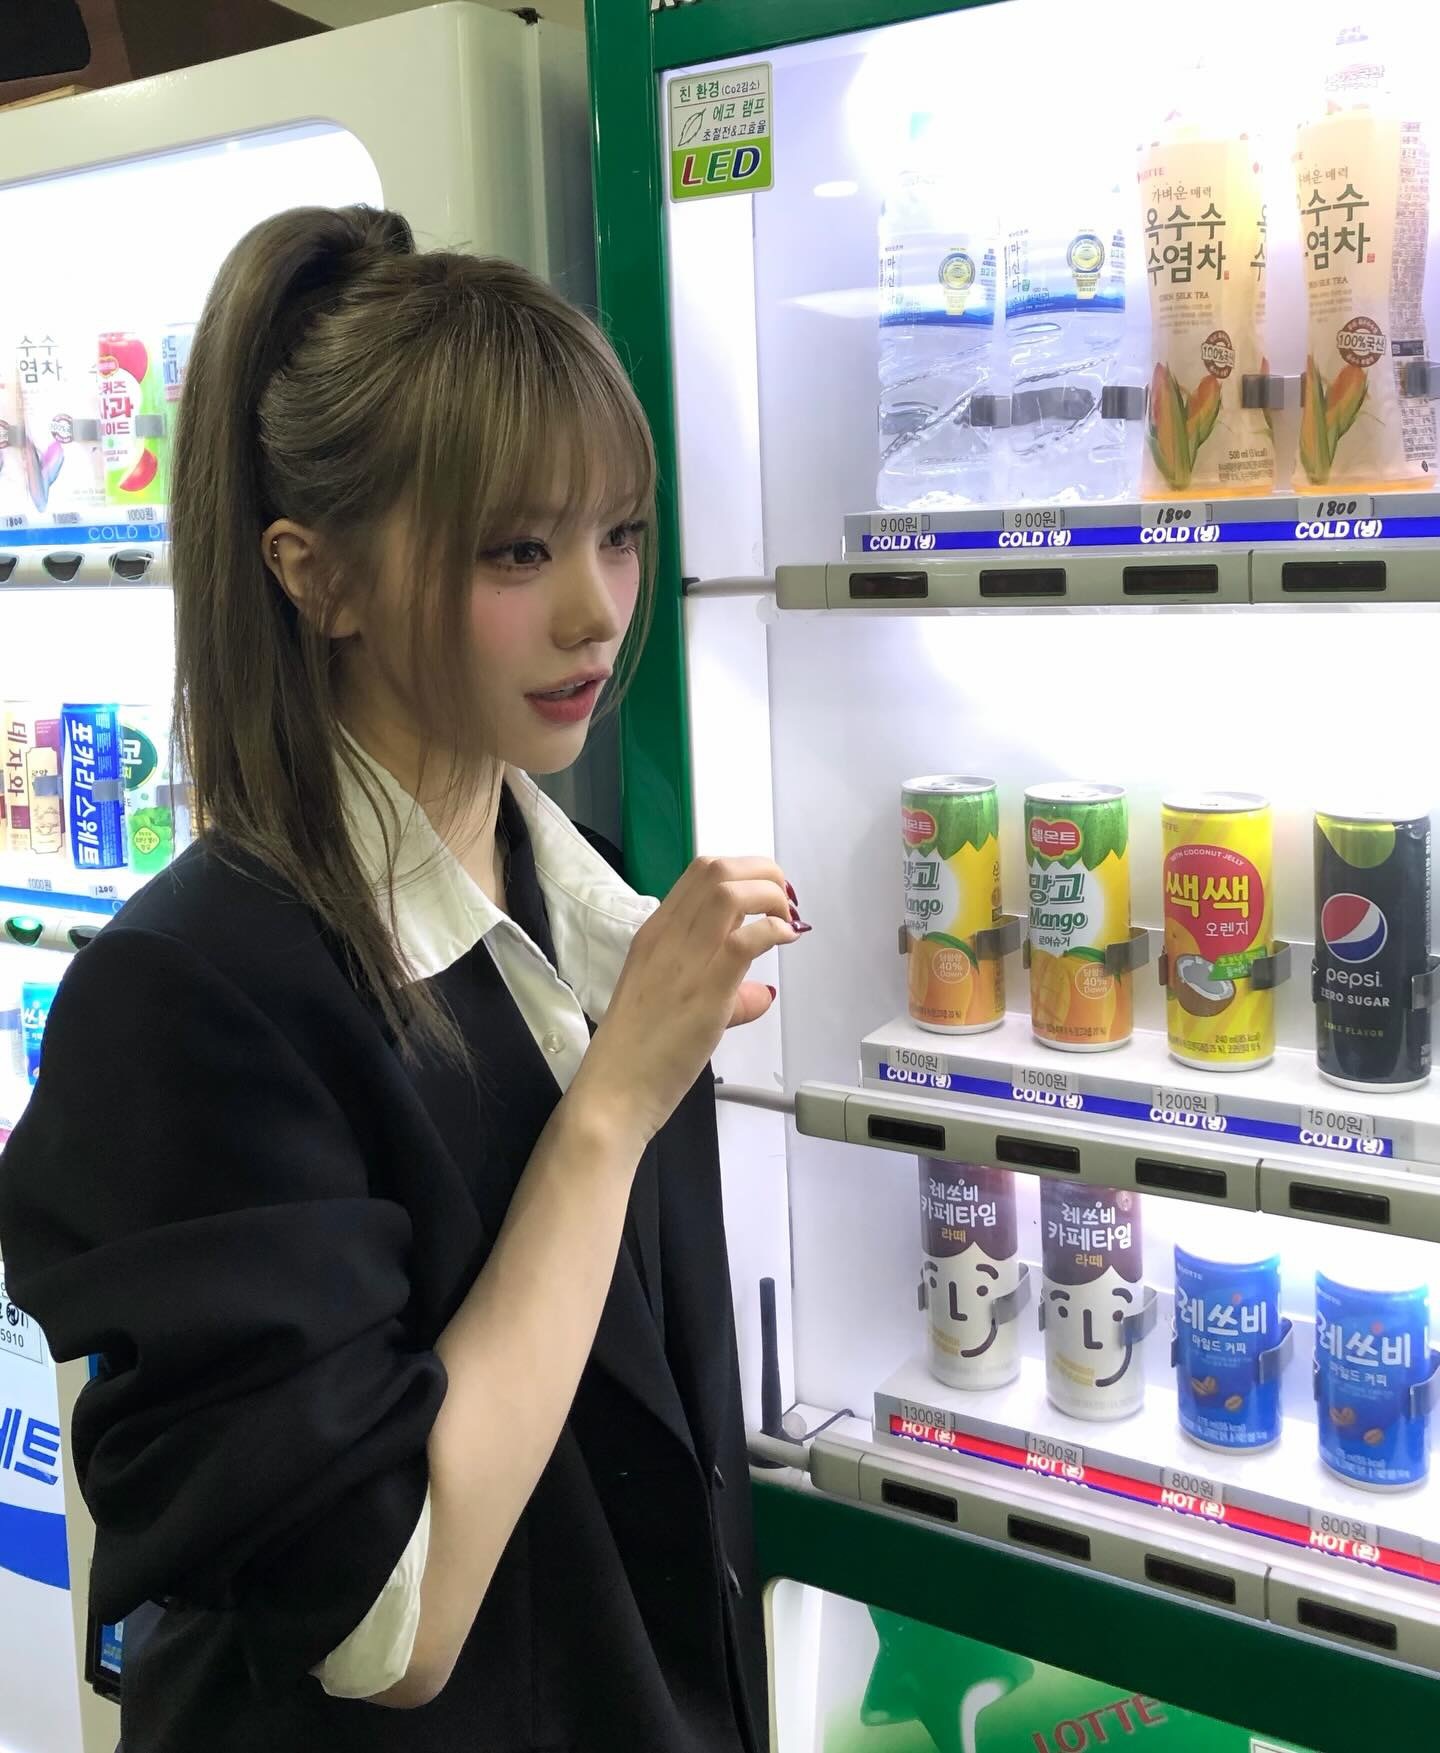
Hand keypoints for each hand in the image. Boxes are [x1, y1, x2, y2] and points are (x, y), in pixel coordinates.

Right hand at [570, 856, 801, 1146]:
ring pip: (729, 893)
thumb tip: (760, 994)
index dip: (743, 872)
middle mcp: (667, 937)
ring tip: (787, 919)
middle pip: (717, 870)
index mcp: (654, 934)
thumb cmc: (638, 1051)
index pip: (699, 874)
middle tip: (784, 902)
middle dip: (763, 873)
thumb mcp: (673, 1003)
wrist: (613, 1091)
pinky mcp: (705, 992)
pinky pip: (743, 941)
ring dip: (770, 895)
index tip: (767, 895)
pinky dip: (772, 930)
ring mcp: (684, 962)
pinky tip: (785, 940)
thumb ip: (721, 990)